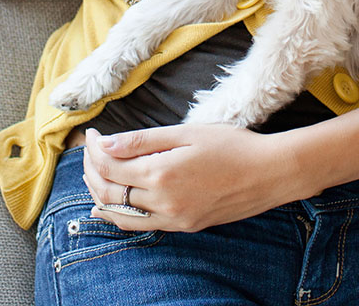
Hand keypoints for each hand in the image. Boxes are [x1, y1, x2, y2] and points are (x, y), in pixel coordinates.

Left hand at [79, 124, 310, 231]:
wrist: (268, 173)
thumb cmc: (232, 145)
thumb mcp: (187, 133)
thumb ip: (143, 140)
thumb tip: (106, 144)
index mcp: (161, 173)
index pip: (111, 165)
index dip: (95, 149)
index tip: (92, 135)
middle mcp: (162, 202)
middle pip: (110, 190)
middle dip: (92, 170)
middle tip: (90, 151)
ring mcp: (172, 218)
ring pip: (120, 213)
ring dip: (100, 194)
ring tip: (92, 175)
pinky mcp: (183, 226)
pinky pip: (139, 225)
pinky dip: (118, 216)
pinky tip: (107, 207)